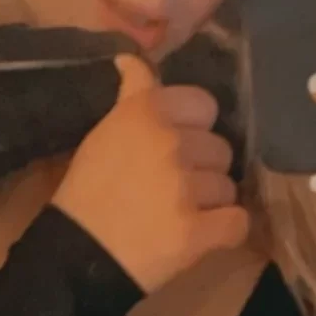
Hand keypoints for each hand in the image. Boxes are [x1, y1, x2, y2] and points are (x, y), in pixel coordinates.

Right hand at [52, 51, 248, 292]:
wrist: (77, 256)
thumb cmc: (87, 192)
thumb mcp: (103, 133)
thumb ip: (132, 96)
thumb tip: (132, 60)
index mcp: (146, 114)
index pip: (204, 104)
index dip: (196, 126)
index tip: (179, 144)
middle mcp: (171, 144)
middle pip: (220, 149)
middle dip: (203, 169)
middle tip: (175, 187)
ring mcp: (186, 190)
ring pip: (228, 187)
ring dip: (211, 202)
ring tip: (180, 215)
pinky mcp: (198, 231)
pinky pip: (237, 222)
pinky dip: (225, 231)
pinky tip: (202, 235)